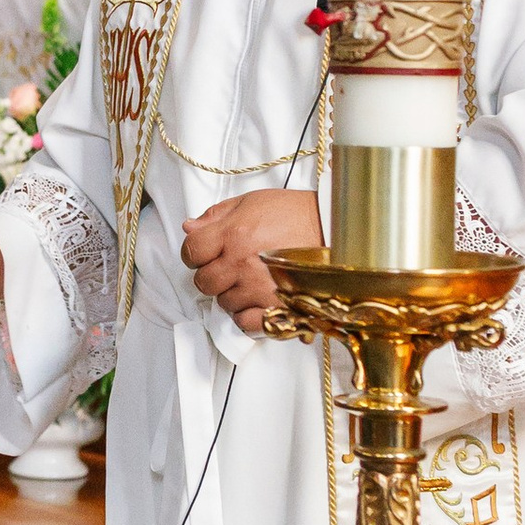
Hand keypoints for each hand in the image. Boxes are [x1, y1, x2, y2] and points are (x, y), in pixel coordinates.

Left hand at [180, 190, 321, 334]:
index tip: (206, 252)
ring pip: (224, 303)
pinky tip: (257, 300)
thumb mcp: (252, 202)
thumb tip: (189, 227)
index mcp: (233, 234)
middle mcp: (241, 263)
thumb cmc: (296, 214)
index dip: (195, 252)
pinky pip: (245, 322)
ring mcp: (257, 288)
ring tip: (252, 279)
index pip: (190, 251)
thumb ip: (217, 215)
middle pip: (204, 281)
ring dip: (233, 294)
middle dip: (213, 274)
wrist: (336, 231)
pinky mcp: (275, 307)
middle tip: (231, 267)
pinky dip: (248, 314)